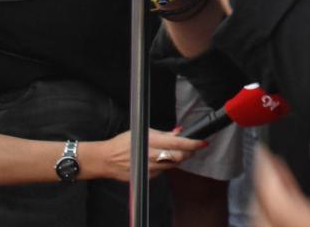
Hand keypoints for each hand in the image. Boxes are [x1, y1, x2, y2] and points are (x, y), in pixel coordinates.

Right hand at [86, 128, 206, 181]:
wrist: (106, 160)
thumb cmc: (122, 143)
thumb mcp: (143, 132)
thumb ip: (163, 133)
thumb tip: (178, 131)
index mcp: (152, 142)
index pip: (178, 143)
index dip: (192, 144)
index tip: (203, 142)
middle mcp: (152, 156)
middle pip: (179, 157)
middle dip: (188, 153)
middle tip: (191, 148)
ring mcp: (150, 169)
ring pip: (172, 165)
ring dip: (177, 159)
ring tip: (172, 152)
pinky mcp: (148, 177)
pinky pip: (163, 171)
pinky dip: (165, 165)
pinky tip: (158, 160)